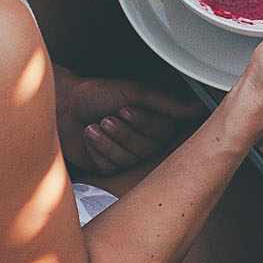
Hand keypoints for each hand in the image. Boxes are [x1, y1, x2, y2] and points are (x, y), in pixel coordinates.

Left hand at [52, 68, 199, 176]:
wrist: (64, 106)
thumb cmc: (96, 93)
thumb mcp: (132, 93)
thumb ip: (166, 103)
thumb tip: (198, 107)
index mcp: (153, 121)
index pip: (162, 133)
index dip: (142, 123)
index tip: (125, 109)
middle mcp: (143, 141)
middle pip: (146, 150)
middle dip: (123, 133)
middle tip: (107, 117)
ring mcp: (127, 158)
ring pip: (129, 161)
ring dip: (108, 142)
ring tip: (94, 126)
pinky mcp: (109, 170)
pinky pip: (111, 169)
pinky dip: (97, 151)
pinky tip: (89, 138)